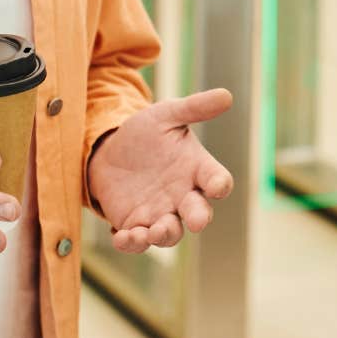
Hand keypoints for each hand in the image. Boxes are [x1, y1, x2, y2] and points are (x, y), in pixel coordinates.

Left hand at [87, 88, 235, 253]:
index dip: (220, 184)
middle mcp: (183, 196)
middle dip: (199, 218)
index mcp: (197, 169)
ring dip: (165, 235)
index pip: (217, 180)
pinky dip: (132, 243)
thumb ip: (194, 107)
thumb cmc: (146, 132)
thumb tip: (226, 95)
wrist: (110, 149)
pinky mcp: (135, 224)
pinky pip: (138, 241)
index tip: (218, 186)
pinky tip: (122, 236)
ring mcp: (160, 213)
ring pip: (170, 233)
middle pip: (199, 213)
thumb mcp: (167, 114)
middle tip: (197, 221)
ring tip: (153, 231)